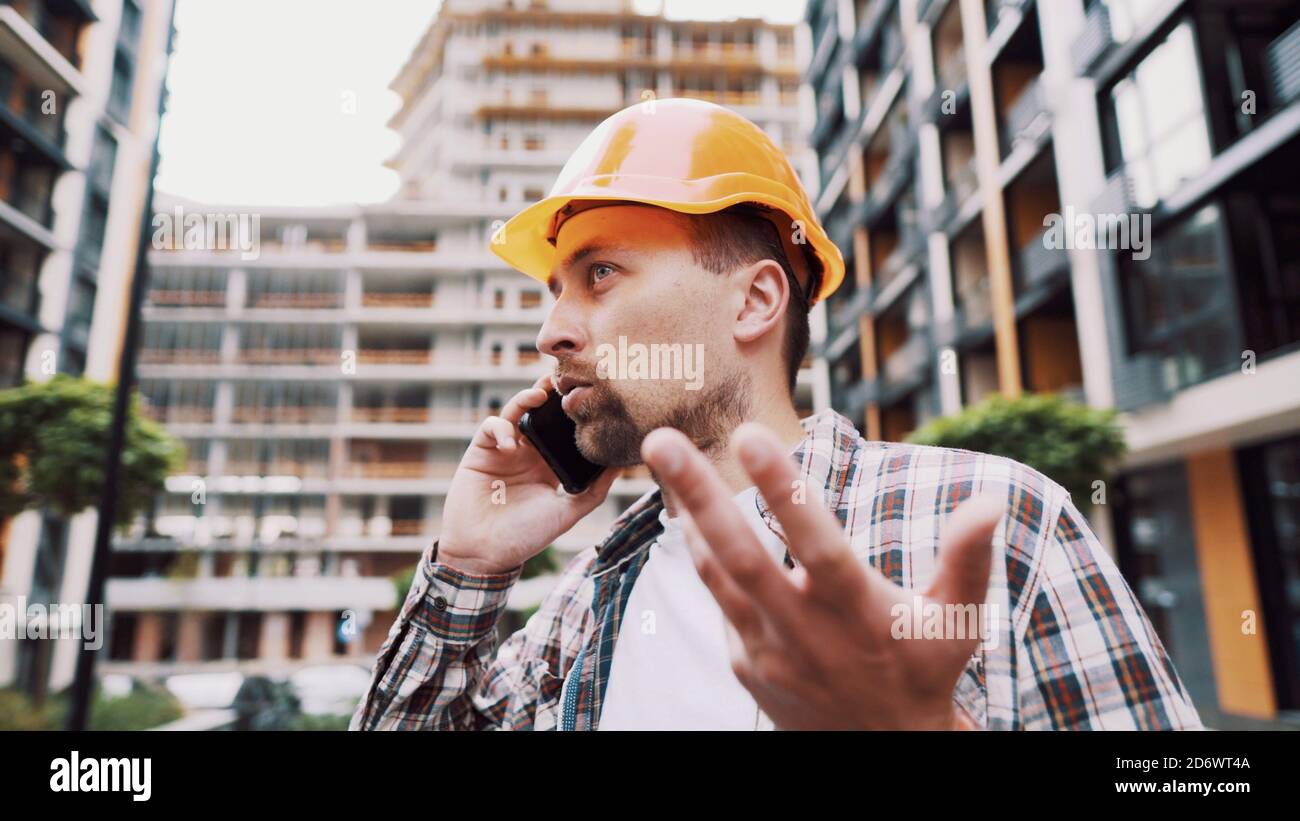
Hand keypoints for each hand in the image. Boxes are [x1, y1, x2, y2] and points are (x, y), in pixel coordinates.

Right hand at [438, 374, 617, 574]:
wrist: (483, 554)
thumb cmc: (525, 537)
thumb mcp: (566, 513)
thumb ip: (593, 490)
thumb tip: (621, 466)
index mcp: (549, 464)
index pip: (563, 429)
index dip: (574, 411)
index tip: (591, 395)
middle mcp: (527, 452)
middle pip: (540, 413)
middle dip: (551, 393)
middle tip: (566, 376)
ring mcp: (503, 449)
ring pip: (516, 411)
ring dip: (527, 398)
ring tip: (540, 394)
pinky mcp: (480, 451)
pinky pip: (491, 426)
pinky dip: (500, 427)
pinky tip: (510, 442)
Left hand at [641, 422, 1002, 729]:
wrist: (881, 751)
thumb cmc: (924, 670)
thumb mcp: (956, 621)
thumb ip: (969, 559)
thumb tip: (991, 499)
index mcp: (857, 611)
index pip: (816, 542)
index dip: (784, 490)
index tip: (751, 435)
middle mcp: (804, 631)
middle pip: (741, 554)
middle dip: (700, 494)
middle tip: (661, 440)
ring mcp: (767, 649)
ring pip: (716, 573)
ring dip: (687, 513)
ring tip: (663, 457)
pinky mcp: (745, 662)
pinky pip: (718, 598)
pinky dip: (702, 553)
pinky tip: (690, 512)